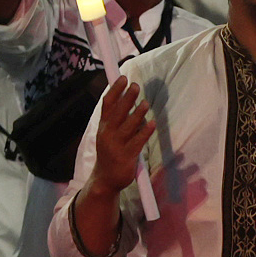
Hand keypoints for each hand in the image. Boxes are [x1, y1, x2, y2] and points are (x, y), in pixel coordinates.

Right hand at [87, 77, 155, 196]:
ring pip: (128, 126)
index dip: (115, 90)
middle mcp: (108, 134)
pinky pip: (137, 141)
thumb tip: (127, 96)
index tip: (123, 78)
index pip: (107, 104)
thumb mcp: (107, 133)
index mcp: (103, 126)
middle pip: (118, 112)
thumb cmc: (110, 151)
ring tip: (145, 103)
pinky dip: (145, 132)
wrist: (105, 178)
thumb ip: (116, 117)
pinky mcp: (126, 156)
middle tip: (136, 86)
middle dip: (127, 98)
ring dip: (137, 113)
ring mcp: (116, 145)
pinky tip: (152, 123)